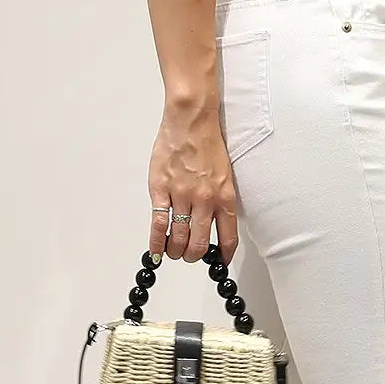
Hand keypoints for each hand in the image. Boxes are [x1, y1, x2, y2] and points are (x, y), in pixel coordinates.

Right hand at [147, 103, 239, 265]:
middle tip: (190, 255)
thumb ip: (220, 199)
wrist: (191, 119)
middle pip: (199, 245)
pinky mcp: (161, 190)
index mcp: (224, 195)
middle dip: (194, 256)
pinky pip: (158, 224)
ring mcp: (181, 195)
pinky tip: (156, 250)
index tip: (219, 263)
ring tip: (174, 250)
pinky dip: (156, 243)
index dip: (222, 257)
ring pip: (178, 239)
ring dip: (176, 251)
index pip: (227, 238)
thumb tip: (215, 223)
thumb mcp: (225, 173)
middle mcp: (204, 199)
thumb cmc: (207, 142)